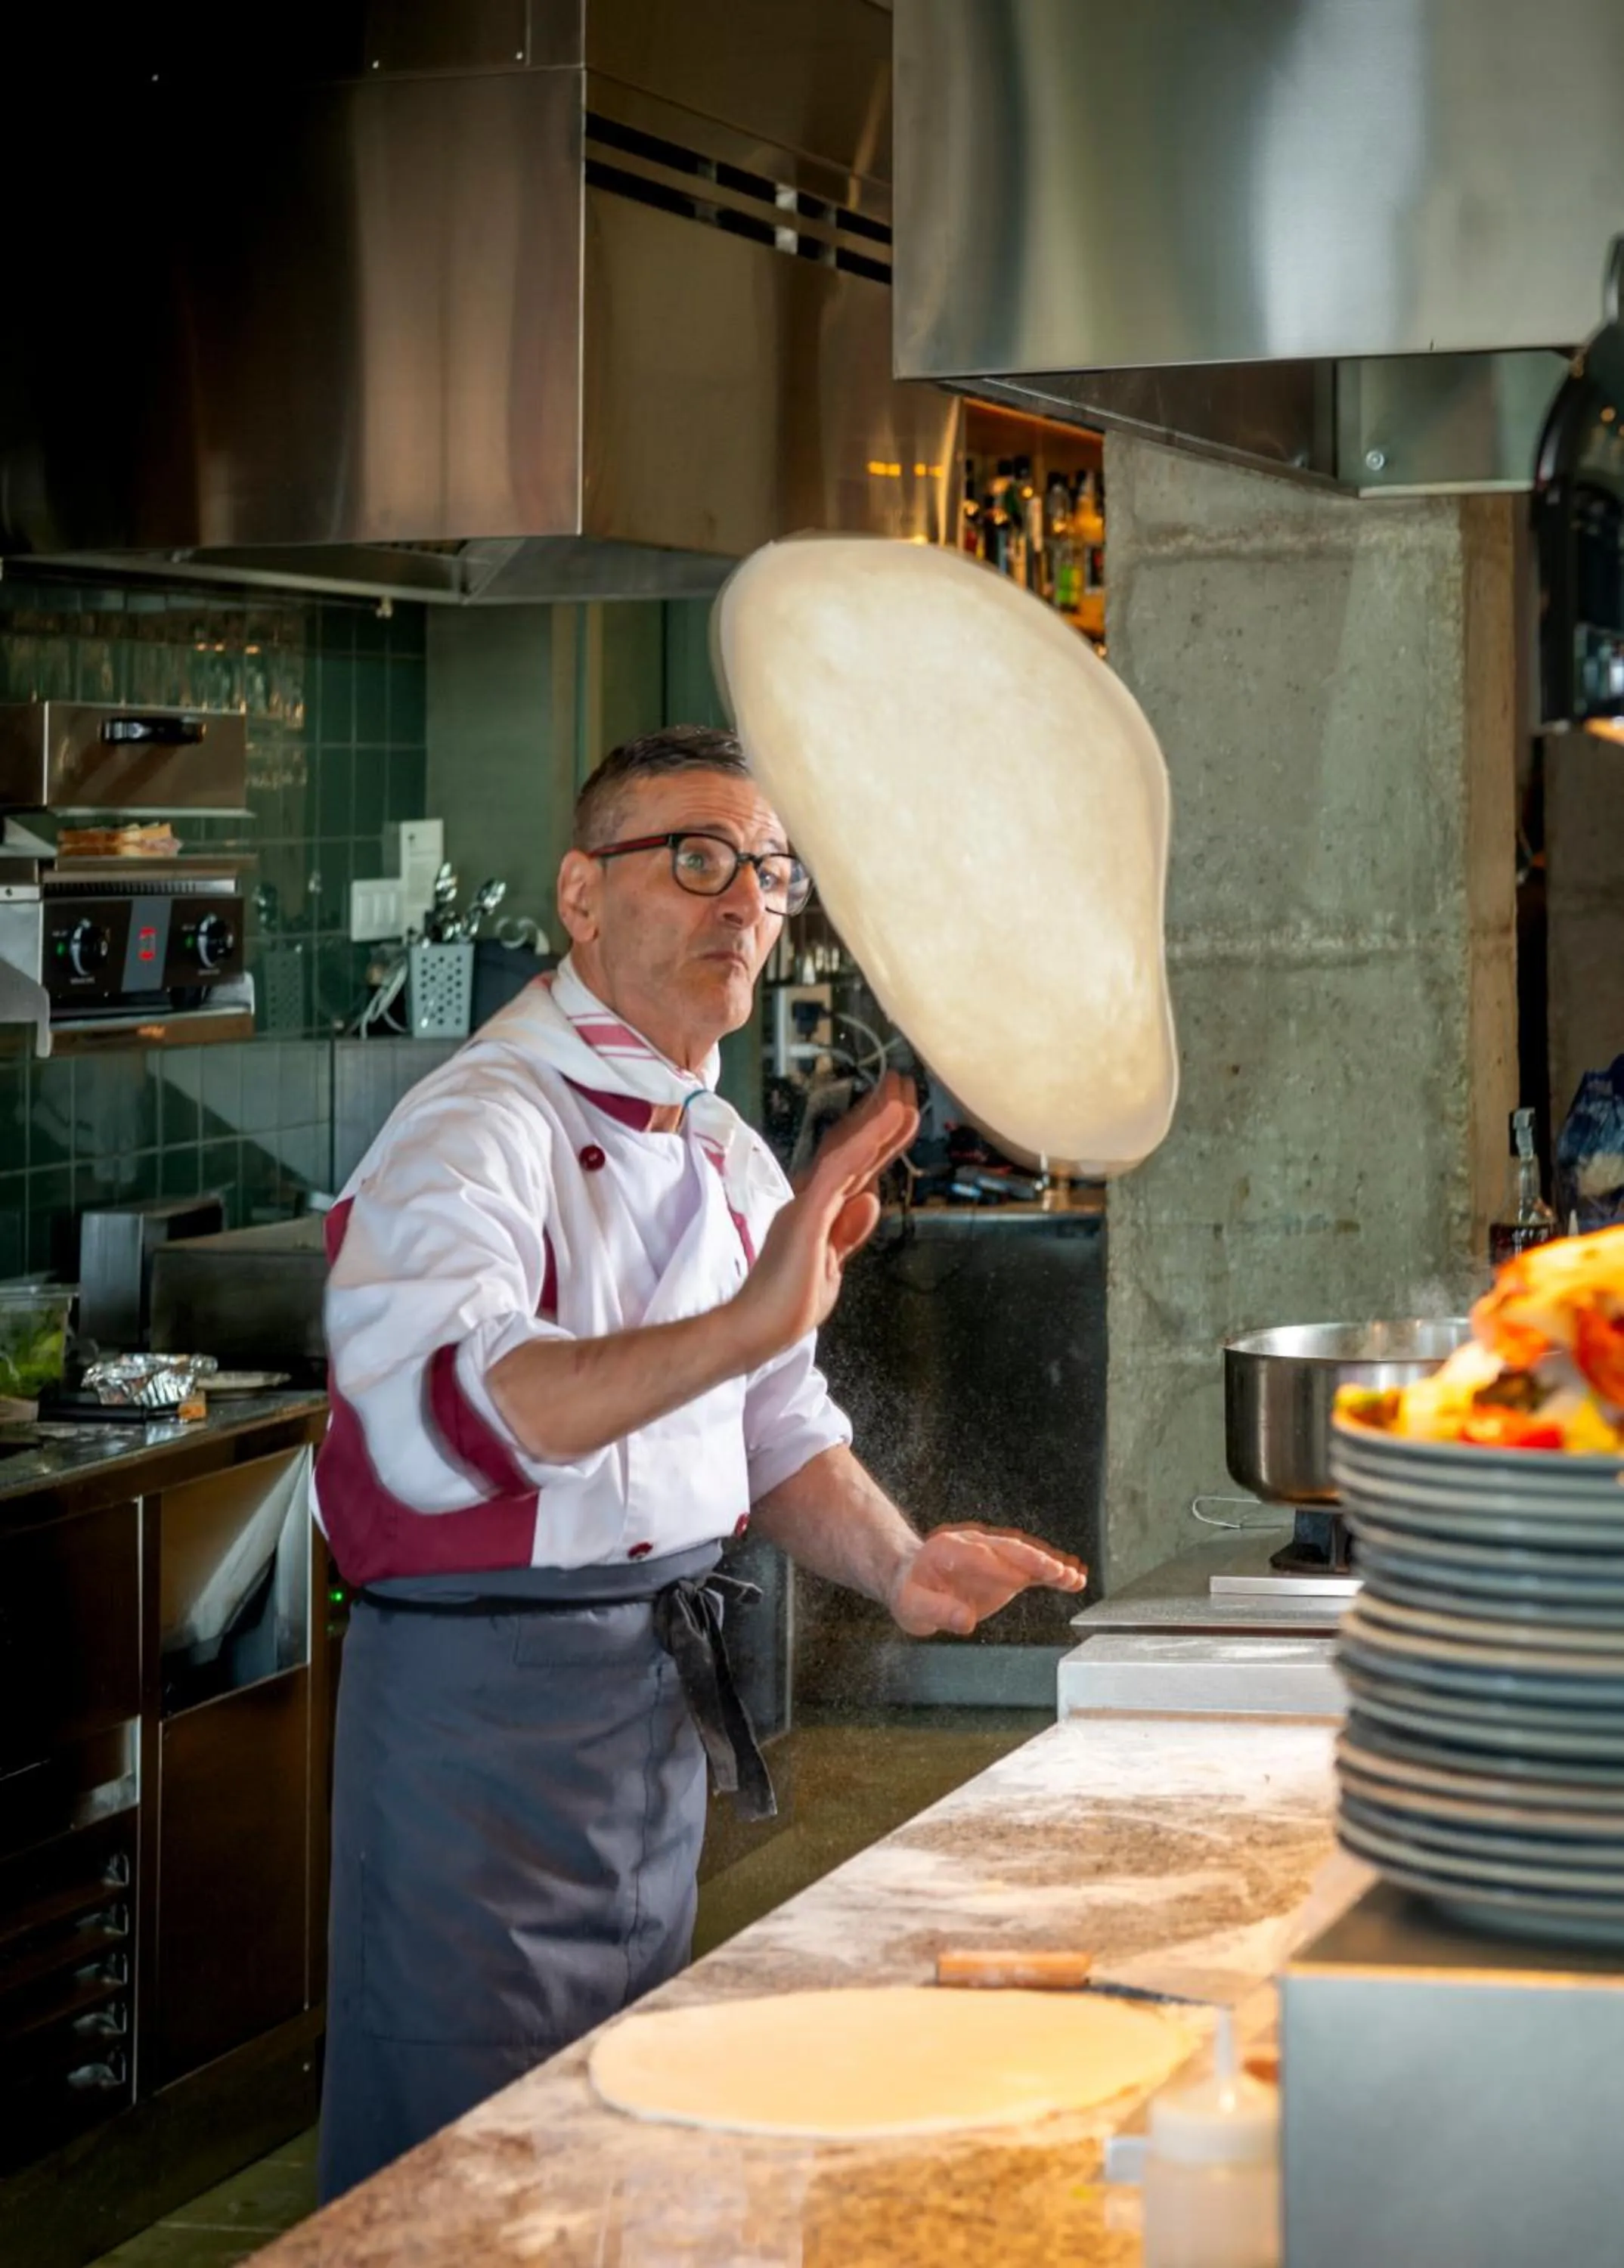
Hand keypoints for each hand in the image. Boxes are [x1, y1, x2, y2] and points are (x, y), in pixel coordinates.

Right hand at [732, 1071, 918, 1362]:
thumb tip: (870, 1200)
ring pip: (849, 1153)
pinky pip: (841, 1170)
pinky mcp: (808, 1212)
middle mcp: (812, 1200)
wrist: (758, 1329)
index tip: (900, 1112)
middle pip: (852, 1151)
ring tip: (903, 1094)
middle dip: (879, 1118)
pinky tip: (887, 1123)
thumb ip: (847, 1233)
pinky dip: (866, 1144)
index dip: (878, 1140)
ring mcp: (809, 1203)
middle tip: (902, 1083)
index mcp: (819, 1213)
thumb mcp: (830, 1266)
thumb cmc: (789, 1305)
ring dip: (878, 1122)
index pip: (855, 1169)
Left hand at [888, 1525, 1087, 1636]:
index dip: (996, 1567)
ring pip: (1024, 1555)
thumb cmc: (911, 1593)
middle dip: (1031, 1560)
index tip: (1016, 1580)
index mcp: (948, 1549)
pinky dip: (1053, 1574)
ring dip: (1049, 1565)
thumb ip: (937, 1611)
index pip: (976, 1555)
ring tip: (1072, 1578)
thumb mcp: (913, 1606)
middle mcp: (974, 1545)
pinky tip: (1075, 1581)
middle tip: (1053, 1571)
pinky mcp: (1006, 1569)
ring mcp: (993, 1554)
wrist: (914, 1579)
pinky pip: (1032, 1570)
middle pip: (1007, 1548)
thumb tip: (965, 1621)